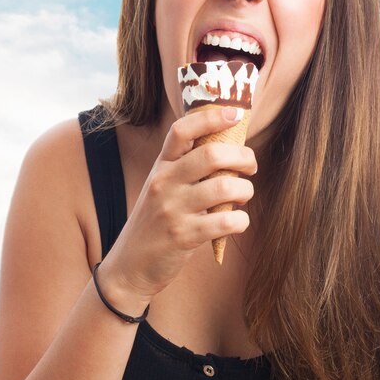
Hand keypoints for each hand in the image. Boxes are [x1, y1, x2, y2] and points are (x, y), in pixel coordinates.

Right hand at [98, 107, 256, 313]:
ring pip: (224, 187)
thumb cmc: (155, 222)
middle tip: (250, 165)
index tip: (234, 113)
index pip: (182, 130)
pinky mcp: (183, 236)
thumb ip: (187, 168)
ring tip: (244, 195)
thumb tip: (229, 150)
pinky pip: (226, 222)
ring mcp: (172, 210)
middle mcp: (164, 183)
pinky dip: (242, 220)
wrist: (129, 265)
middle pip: (211, 154)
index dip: (211, 117)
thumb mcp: (162, 188)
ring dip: (246, 190)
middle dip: (242, 156)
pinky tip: (238, 221)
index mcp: (160, 166)